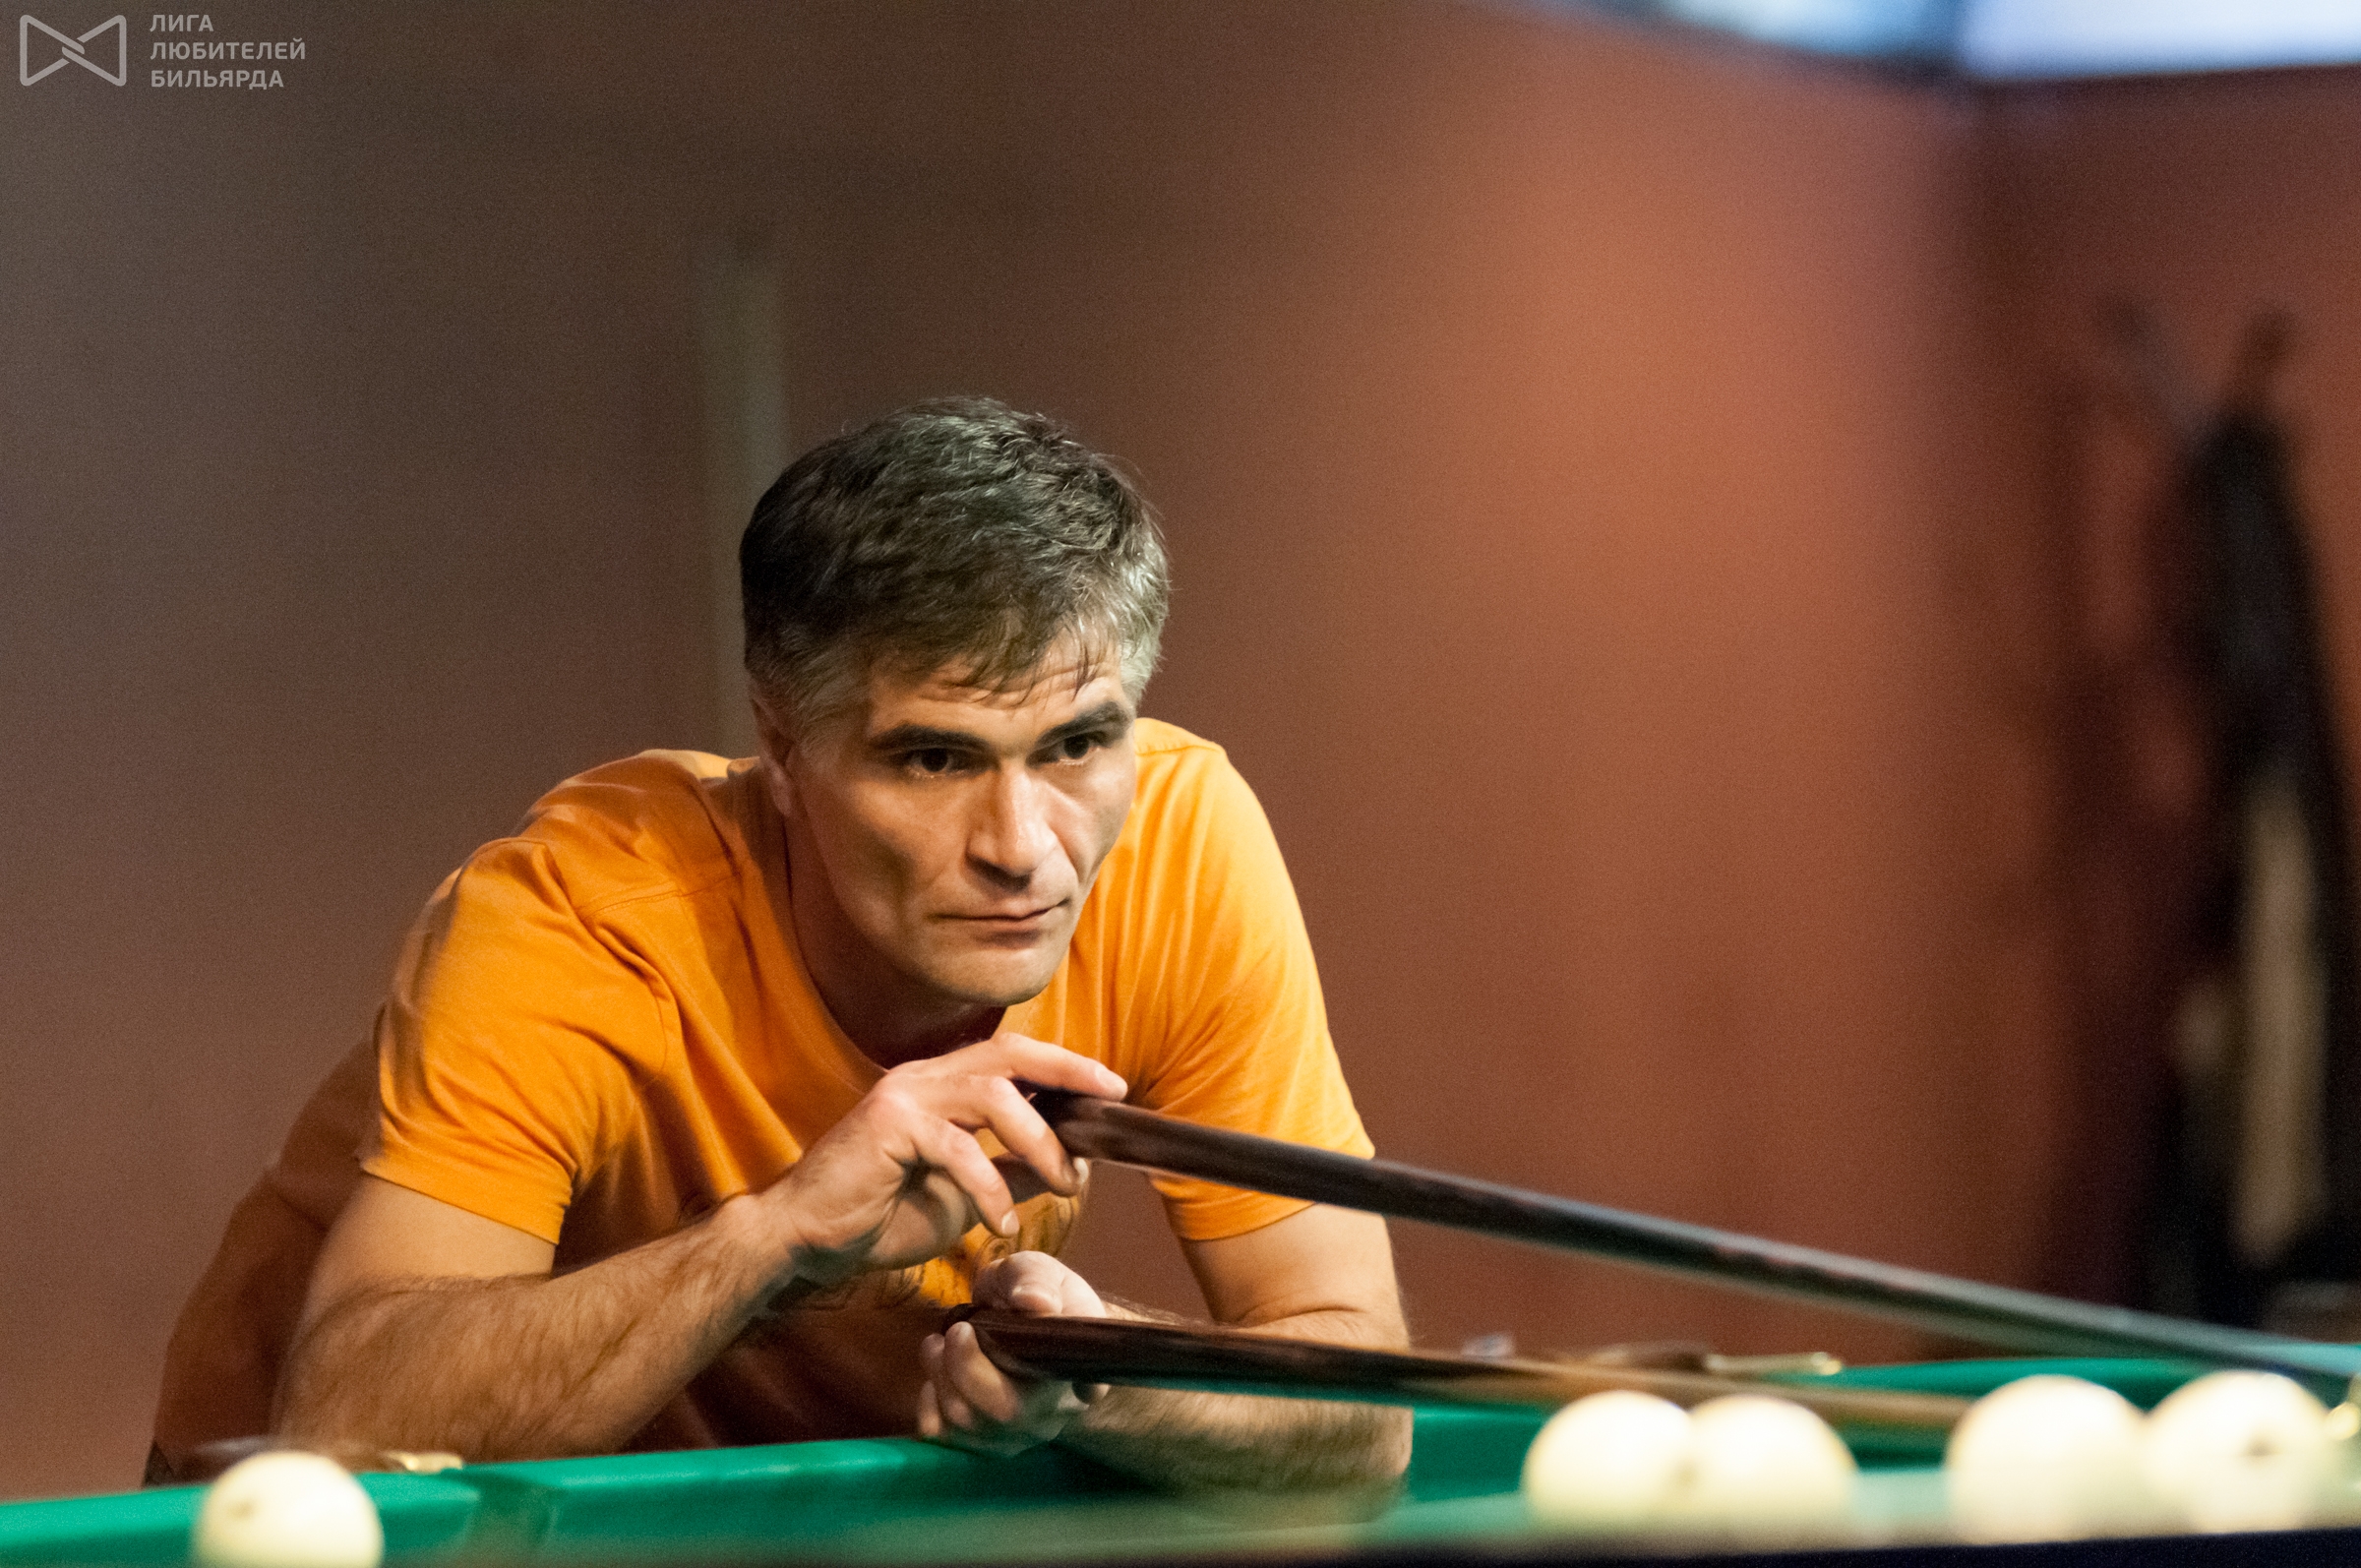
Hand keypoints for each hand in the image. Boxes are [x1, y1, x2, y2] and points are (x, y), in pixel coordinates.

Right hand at [757, 1033, 1124, 1288]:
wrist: (806, 1241)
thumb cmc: (877, 1216)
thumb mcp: (961, 1196)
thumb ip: (1007, 1172)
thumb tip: (1066, 1164)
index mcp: (940, 1086)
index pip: (1012, 1056)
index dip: (1064, 1065)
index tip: (1111, 1088)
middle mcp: (923, 1078)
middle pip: (1010, 1054)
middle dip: (1067, 1072)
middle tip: (1109, 1101)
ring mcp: (903, 1096)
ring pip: (993, 1096)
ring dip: (1039, 1140)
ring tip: (1062, 1184)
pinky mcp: (887, 1126)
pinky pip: (958, 1148)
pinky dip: (989, 1186)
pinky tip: (1000, 1223)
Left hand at [918, 1251, 1108, 1455]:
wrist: (1029, 1320)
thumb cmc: (1038, 1295)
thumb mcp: (1039, 1272)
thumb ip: (1036, 1280)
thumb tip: (1035, 1302)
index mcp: (1075, 1370)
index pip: (1057, 1387)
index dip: (1026, 1374)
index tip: (969, 1332)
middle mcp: (1054, 1412)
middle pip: (1005, 1412)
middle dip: (964, 1367)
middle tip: (956, 1330)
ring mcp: (1021, 1434)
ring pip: (970, 1424)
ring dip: (942, 1377)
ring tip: (940, 1343)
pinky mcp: (988, 1443)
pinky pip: (948, 1438)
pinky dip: (930, 1405)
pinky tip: (938, 1377)